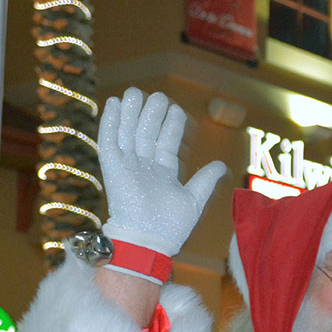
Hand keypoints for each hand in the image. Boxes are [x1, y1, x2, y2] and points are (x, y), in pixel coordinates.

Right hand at [98, 88, 226, 255]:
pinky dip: (110, 122)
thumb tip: (221, 164)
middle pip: (146, 134)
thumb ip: (206, 180)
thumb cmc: (172, 227)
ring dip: (131, 112)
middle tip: (158, 96)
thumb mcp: (194, 199)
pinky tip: (113, 104)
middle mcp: (144, 169)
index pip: (166, 143)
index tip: (175, 108)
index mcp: (163, 175)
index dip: (170, 125)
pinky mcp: (112, 168)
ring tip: (135, 92)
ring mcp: (128, 167)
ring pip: (128, 133)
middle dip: (152, 114)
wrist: (149, 240)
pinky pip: (109, 141)